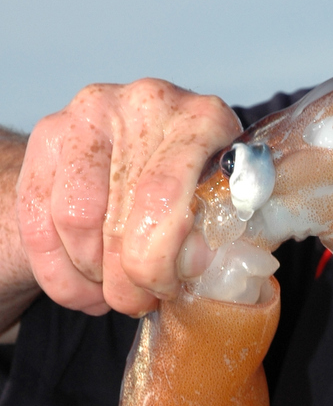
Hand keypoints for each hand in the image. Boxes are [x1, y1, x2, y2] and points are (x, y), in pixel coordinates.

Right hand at [17, 79, 239, 316]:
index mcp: (203, 119)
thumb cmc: (191, 192)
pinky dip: (61, 273)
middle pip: (120, 217)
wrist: (135, 159)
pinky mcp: (48, 136)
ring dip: (93, 275)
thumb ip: (215, 234)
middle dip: (128, 279)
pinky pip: (40, 223)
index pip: (164, 194)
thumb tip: (196, 264)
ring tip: (113, 290)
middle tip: (139, 301)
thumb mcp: (219, 210)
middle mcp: (146, 104)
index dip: (160, 257)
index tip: (167, 287)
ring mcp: (90, 115)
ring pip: (75, 222)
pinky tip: (85, 285)